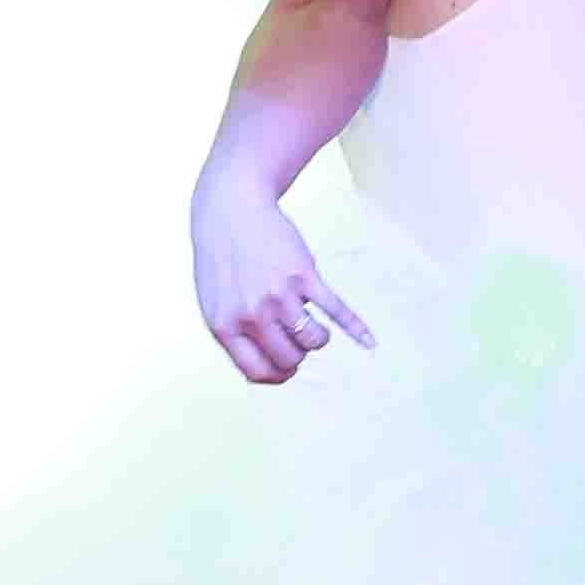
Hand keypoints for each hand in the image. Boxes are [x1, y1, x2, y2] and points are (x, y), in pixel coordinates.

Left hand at [195, 191, 375, 385]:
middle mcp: (252, 314)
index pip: (260, 373)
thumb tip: (266, 371)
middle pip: (291, 359)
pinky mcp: (303, 274)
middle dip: (299, 355)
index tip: (287, 366)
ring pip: (314, 340)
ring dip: (318, 338)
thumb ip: (236, 336)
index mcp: (225, 326)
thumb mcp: (215, 303)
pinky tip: (369, 342)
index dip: (278, 374)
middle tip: (295, 338)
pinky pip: (336, 309)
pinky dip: (356, 328)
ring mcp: (279, 295)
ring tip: (310, 323)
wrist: (230, 209)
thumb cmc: (221, 260)